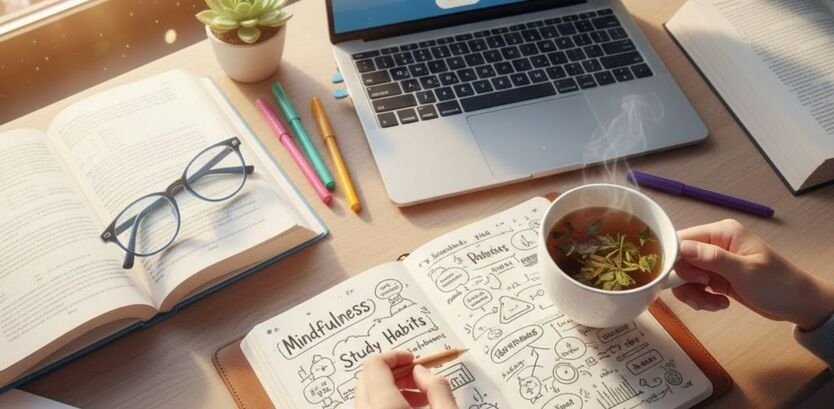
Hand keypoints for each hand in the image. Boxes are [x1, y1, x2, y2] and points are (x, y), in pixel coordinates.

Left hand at [355, 351, 458, 408]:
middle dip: (393, 373)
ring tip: (420, 398)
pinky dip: (385, 404)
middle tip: (418, 377)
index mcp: (385, 407)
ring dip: (390, 390)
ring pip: (367, 396)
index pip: (374, 365)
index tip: (413, 359)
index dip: (395, 356)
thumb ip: (436, 388)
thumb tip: (422, 372)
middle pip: (367, 379)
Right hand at [673, 219, 833, 330]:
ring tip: (712, 304)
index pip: (682, 239)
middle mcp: (715, 243)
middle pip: (680, 260)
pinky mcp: (716, 277)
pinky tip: (719, 304)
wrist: (798, 304)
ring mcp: (715, 261)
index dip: (674, 260)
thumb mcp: (744, 271)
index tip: (679, 279)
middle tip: (703, 292)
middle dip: (685, 281)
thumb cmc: (777, 284)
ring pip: (685, 276)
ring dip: (693, 293)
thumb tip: (681, 248)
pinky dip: (701, 298)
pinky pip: (695, 286)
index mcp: (722, 233)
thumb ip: (712, 258)